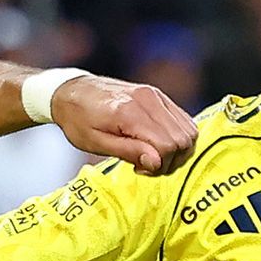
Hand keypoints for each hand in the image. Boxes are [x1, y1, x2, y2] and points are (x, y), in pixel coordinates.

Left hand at [44, 71, 197, 174]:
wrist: (72, 92)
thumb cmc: (78, 120)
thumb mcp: (95, 142)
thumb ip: (128, 151)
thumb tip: (157, 163)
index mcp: (129, 112)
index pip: (167, 145)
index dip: (159, 165)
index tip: (139, 169)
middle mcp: (148, 99)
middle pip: (183, 139)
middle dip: (171, 160)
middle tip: (145, 166)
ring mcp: (156, 95)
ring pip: (188, 130)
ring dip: (176, 151)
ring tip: (150, 156)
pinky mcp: (159, 96)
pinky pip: (183, 120)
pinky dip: (176, 138)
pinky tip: (155, 144)